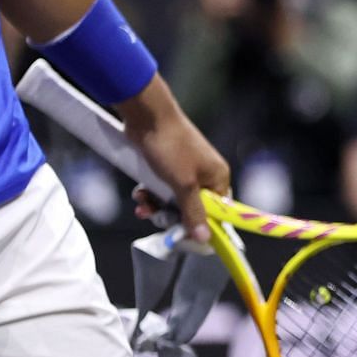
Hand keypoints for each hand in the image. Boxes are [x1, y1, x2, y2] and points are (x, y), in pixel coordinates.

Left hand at [122, 78, 232, 246]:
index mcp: (217, 177)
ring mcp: (185, 171)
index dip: (201, 226)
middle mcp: (205, 175)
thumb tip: (205, 239)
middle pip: (192, 209)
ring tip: (142, 202)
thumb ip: (194, 213)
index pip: (218, 212)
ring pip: (173, 201)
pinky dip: (150, 194)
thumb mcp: (184, 184)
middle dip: (171, 215)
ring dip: (156, 206)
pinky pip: (162, 190)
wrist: (148, 117)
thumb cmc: (171, 147)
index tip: (182, 236)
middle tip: (156, 215)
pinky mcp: (167, 167)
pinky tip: (139, 193)